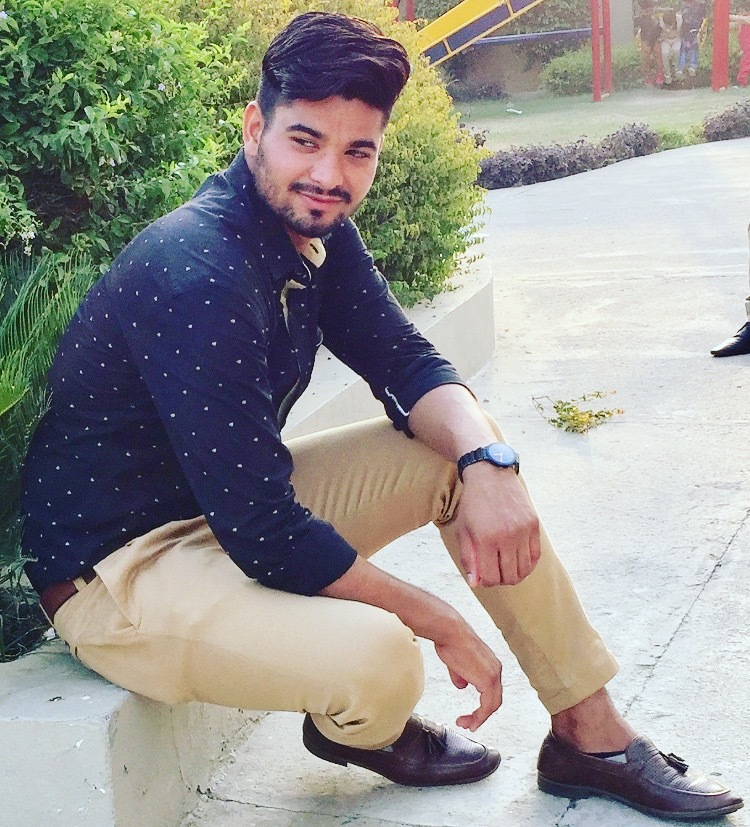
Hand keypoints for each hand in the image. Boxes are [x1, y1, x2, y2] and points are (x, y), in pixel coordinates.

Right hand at [434, 618, 502, 730]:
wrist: (449, 631)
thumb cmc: (451, 640)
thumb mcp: (457, 662)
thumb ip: (461, 675)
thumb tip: (461, 685)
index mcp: (490, 665)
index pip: (491, 691)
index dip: (482, 705)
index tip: (471, 715)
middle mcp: (496, 670)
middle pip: (494, 700)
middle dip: (481, 715)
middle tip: (468, 723)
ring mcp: (493, 675)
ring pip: (492, 705)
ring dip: (479, 718)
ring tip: (467, 724)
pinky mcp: (488, 680)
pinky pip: (488, 706)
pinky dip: (480, 716)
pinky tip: (471, 721)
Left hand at [456, 463, 540, 587]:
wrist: (491, 474)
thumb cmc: (473, 504)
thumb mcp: (463, 530)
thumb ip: (468, 558)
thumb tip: (475, 584)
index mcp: (486, 539)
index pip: (491, 578)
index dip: (486, 582)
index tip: (483, 576)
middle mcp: (507, 536)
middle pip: (510, 577)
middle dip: (501, 580)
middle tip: (495, 572)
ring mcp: (523, 531)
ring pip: (525, 569)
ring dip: (515, 574)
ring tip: (505, 567)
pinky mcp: (534, 524)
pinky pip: (536, 555)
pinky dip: (528, 564)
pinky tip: (518, 560)